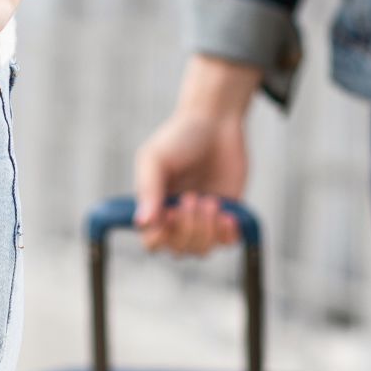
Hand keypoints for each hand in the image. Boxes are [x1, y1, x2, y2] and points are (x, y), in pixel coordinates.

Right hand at [132, 57, 257, 256]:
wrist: (216, 121)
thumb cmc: (180, 136)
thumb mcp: (155, 157)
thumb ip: (148, 188)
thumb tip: (143, 222)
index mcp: (154, 206)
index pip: (152, 241)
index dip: (161, 236)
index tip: (171, 213)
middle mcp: (177, 217)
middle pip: (178, 249)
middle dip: (188, 228)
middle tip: (194, 196)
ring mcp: (203, 219)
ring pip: (202, 250)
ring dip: (207, 230)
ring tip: (211, 200)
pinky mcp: (227, 214)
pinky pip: (227, 242)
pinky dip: (227, 234)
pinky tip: (228, 215)